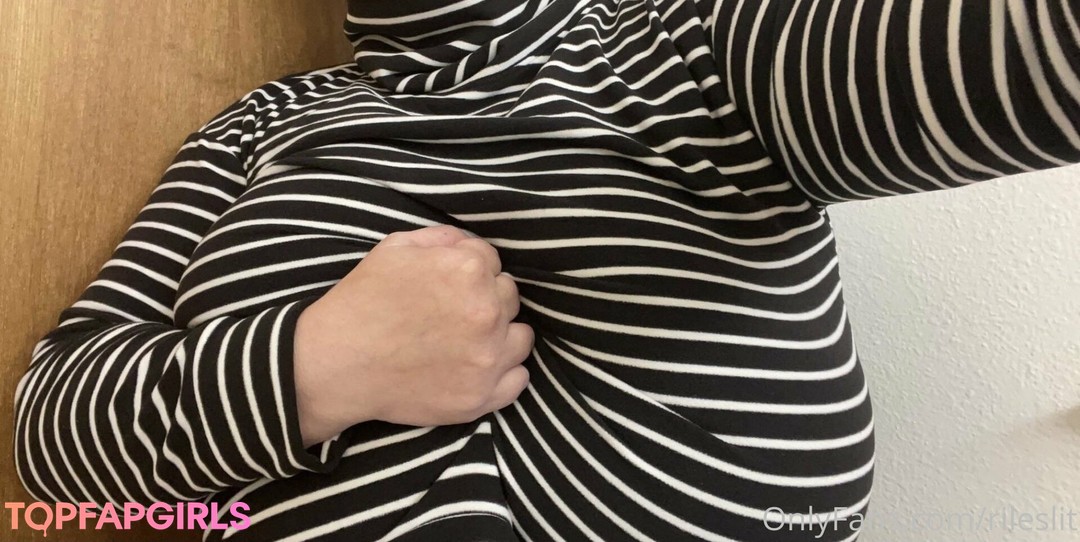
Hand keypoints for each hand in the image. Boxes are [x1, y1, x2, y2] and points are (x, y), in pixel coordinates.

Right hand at [293, 225, 532, 445]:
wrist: (336, 365)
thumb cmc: (362, 302)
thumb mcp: (395, 248)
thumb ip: (443, 238)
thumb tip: (470, 245)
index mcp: (469, 270)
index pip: (492, 262)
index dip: (468, 271)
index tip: (447, 286)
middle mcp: (487, 312)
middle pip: (508, 297)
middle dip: (486, 300)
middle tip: (451, 314)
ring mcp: (487, 358)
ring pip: (520, 338)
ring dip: (502, 336)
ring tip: (467, 342)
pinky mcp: (482, 396)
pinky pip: (519, 380)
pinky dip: (504, 373)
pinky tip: (478, 367)